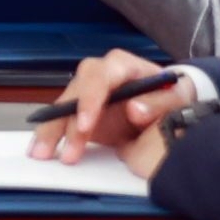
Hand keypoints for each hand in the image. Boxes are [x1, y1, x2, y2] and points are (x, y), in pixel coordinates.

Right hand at [34, 49, 177, 157]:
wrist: (169, 104)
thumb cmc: (172, 95)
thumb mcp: (177, 98)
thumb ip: (160, 102)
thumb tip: (134, 109)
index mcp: (123, 66)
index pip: (100, 77)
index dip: (89, 100)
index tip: (84, 125)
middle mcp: (100, 75)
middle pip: (76, 91)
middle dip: (66, 121)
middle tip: (66, 151)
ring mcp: (88, 92)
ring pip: (63, 105)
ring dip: (52, 130)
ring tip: (43, 153)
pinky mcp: (81, 110)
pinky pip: (61, 119)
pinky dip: (52, 134)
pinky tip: (42, 149)